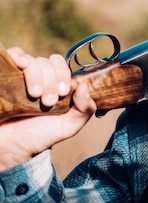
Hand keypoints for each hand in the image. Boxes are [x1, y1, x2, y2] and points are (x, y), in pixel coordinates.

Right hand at [0, 47, 95, 169]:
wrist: (9, 148)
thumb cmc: (39, 136)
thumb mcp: (68, 126)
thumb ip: (84, 110)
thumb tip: (85, 86)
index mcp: (53, 84)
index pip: (61, 65)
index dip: (63, 74)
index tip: (62, 92)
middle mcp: (36, 77)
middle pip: (46, 63)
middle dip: (50, 81)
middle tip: (47, 102)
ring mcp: (19, 76)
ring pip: (31, 61)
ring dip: (35, 76)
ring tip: (34, 95)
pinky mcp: (4, 77)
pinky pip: (10, 55)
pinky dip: (16, 54)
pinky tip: (20, 63)